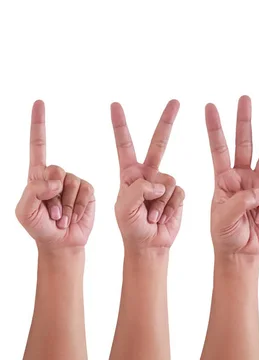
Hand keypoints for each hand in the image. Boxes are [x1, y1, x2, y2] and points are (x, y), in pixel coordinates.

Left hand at [15, 100, 94, 248]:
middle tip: (51, 215)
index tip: (40, 102)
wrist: (62, 243)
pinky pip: (86, 191)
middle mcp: (57, 175)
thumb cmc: (39, 229)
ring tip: (61, 219)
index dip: (39, 124)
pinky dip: (79, 207)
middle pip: (57, 171)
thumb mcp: (25, 212)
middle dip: (53, 196)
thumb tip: (57, 179)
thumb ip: (34, 191)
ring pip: (72, 184)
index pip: (38, 145)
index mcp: (37, 175)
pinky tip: (74, 217)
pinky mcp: (89, 191)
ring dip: (67, 206)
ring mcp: (74, 182)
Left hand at [110, 100, 184, 248]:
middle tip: (175, 101)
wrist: (148, 245)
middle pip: (159, 143)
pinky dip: (170, 208)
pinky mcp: (178, 194)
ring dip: (159, 203)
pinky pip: (179, 193)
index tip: (115, 104)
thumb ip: (137, 189)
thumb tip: (159, 183)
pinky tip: (162, 218)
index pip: (124, 145)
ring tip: (150, 217)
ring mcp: (164, 184)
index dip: (120, 125)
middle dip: (167, 121)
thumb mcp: (123, 208)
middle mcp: (148, 174)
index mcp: (129, 173)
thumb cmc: (130, 228)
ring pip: (169, 180)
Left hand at [205, 96, 258, 255]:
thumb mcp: (222, 219)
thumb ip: (240, 202)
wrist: (241, 252)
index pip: (217, 148)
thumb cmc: (224, 235)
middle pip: (242, 143)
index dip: (214, 128)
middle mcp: (240, 177)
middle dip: (243, 120)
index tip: (210, 106)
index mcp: (222, 179)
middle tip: (244, 98)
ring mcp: (256, 185)